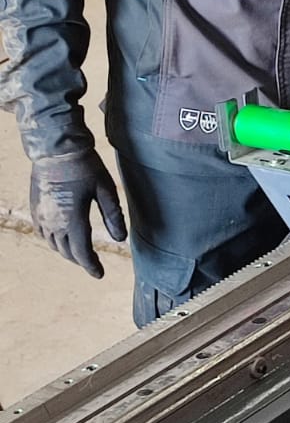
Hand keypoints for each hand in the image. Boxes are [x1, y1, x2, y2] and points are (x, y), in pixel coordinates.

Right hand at [30, 150, 126, 277]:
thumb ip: (113, 216)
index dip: (91, 267)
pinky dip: (53, 241)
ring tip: (80, 252)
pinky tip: (61, 238)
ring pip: (54, 245)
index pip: (82, 254)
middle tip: (93, 263)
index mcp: (73, 221)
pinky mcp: (36, 208)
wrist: (56, 148)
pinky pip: (43, 234)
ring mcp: (42, 216)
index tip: (100, 274)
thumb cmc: (84, 166)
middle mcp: (54, 223)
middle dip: (81, 260)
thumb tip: (120, 239)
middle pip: (67, 252)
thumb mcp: (105, 189)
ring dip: (67, 252)